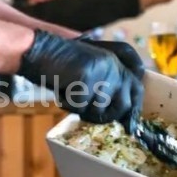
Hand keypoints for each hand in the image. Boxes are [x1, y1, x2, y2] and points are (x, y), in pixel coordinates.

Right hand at [18, 31, 143, 127]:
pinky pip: (81, 107)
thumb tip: (125, 117)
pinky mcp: (86, 78)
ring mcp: (101, 71)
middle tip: (87, 110)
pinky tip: (62, 91)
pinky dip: (68, 105)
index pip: (137, 89)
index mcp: (116, 61)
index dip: (134, 109)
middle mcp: (113, 65)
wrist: (39, 50)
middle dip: (107, 115)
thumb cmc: (60, 64)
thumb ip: (108, 88)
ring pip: (100, 110)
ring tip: (70, 94)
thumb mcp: (90, 72)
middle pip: (124, 105)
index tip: (129, 126)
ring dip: (84, 110)